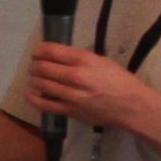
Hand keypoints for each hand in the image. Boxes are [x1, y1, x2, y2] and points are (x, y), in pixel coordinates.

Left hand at [20, 42, 160, 141]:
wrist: (131, 105)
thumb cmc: (119, 80)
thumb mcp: (101, 61)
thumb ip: (79, 58)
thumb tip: (59, 57)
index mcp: (84, 60)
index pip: (51, 51)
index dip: (39, 50)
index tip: (37, 52)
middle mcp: (75, 76)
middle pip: (42, 67)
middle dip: (34, 65)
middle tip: (34, 65)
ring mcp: (71, 95)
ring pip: (41, 84)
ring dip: (34, 79)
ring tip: (35, 77)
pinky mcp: (70, 110)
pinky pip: (44, 104)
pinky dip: (33, 98)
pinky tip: (30, 94)